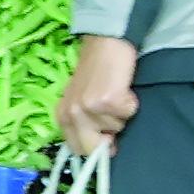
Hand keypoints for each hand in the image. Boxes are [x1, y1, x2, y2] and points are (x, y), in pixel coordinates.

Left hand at [56, 37, 140, 152]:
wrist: (106, 44)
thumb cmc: (97, 72)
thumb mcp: (82, 100)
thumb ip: (84, 123)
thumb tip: (104, 146)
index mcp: (62, 116)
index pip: (76, 149)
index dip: (94, 147)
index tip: (105, 138)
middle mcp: (72, 114)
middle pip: (92, 148)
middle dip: (108, 139)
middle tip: (113, 117)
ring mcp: (88, 108)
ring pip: (116, 128)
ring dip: (120, 114)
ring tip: (115, 93)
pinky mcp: (108, 101)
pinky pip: (128, 113)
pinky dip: (131, 103)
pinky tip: (123, 88)